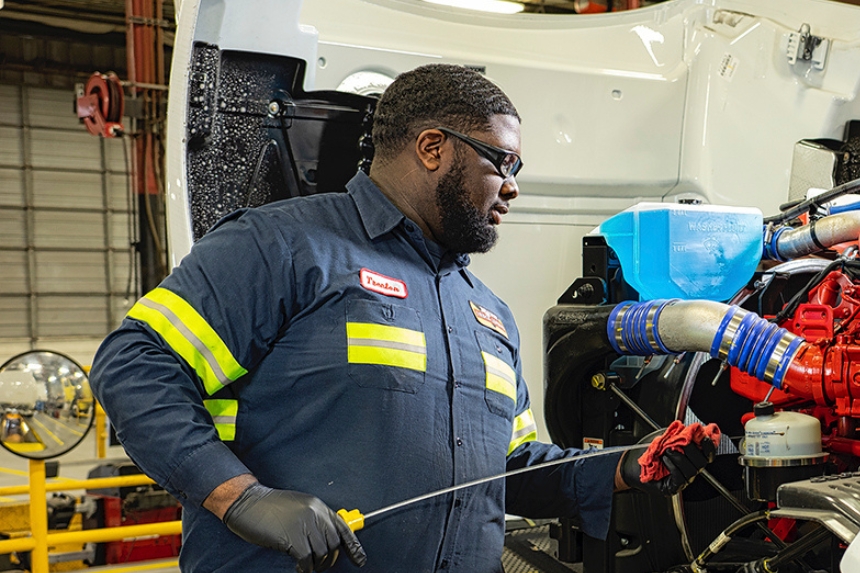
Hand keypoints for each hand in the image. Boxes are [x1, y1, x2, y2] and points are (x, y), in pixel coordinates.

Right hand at [222, 483, 366, 571]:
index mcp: (318, 506)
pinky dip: (305, 568)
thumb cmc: (270, 507)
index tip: (360, 560)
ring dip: (316, 565)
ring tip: (307, 567)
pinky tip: (299, 568)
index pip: (343, 528)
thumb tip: (326, 540)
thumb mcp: (298, 507)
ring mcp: (304, 525)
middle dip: (329, 560)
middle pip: (334, 544)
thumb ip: (313, 519)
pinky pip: (307, 559)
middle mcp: (315, 513)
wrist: (247, 502)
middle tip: (320, 566)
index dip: (354, 546)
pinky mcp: (292, 537)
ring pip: (322, 553)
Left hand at [620, 429, 715, 495]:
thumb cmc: (645, 450)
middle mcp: (688, 469)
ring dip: (679, 457)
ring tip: (666, 451)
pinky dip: (673, 466)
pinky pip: (680, 478)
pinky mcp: (672, 487)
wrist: (629, 463)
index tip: (704, 437)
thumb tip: (690, 429)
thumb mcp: (663, 437)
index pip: (707, 453)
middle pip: (702, 462)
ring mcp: (681, 480)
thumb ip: (678, 433)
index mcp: (689, 456)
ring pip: (691, 470)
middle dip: (691, 449)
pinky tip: (664, 460)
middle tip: (679, 442)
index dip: (709, 446)